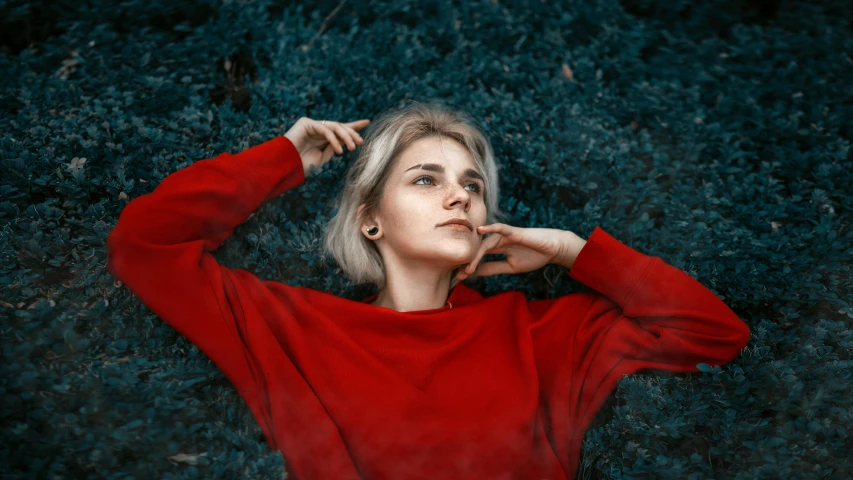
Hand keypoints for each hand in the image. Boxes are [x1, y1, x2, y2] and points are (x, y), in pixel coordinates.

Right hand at [284, 117, 370, 177]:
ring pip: (335, 127)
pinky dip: (333, 139)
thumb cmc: (302, 164)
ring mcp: (312, 125)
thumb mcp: (322, 157)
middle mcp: (318, 129)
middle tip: (360, 143)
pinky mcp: (306, 123)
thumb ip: (333, 148)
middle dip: (352, 133)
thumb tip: (346, 142)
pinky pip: (325, 129)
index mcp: (322, 137)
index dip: (354, 126)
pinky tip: (339, 150)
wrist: (286, 166)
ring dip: (346, 137)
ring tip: (352, 148)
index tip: (367, 122)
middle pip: (340, 127)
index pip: (341, 129)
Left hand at [456, 223, 571, 280]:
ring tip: (467, 269)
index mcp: (497, 248)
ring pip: (485, 244)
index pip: (479, 257)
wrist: (552, 249)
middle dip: (467, 262)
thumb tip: (477, 273)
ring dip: (475, 256)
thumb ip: (494, 268)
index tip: (459, 278)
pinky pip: (500, 228)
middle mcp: (498, 240)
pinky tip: (480, 230)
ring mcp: (505, 235)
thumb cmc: (534, 256)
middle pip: (478, 250)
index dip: (469, 266)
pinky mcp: (514, 232)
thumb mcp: (510, 266)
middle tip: (458, 275)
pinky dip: (490, 228)